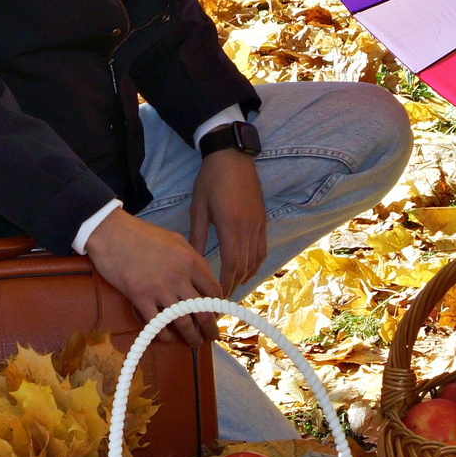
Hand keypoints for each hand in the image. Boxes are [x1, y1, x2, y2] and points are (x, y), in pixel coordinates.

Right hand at [83, 207, 221, 344]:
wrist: (111, 233)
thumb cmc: (143, 234)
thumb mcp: (176, 240)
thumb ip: (192, 258)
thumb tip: (204, 278)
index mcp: (191, 261)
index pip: (214, 291)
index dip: (218, 307)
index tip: (215, 314)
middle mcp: (179, 277)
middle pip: (203, 312)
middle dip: (210, 329)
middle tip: (212, 337)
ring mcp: (159, 289)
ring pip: (183, 322)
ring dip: (191, 337)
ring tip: (194, 342)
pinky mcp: (140, 298)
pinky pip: (157, 325)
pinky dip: (165, 335)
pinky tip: (168, 338)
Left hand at [187, 149, 267, 295]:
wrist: (232, 156)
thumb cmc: (211, 179)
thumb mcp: (198, 206)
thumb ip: (197, 234)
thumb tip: (192, 259)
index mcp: (230, 224)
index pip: (232, 263)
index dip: (226, 283)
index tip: (217, 296)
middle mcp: (248, 227)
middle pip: (244, 266)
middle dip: (233, 286)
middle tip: (221, 300)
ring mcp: (258, 224)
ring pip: (255, 259)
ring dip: (245, 277)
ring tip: (232, 289)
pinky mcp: (262, 220)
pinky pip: (262, 248)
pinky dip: (255, 263)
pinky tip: (246, 271)